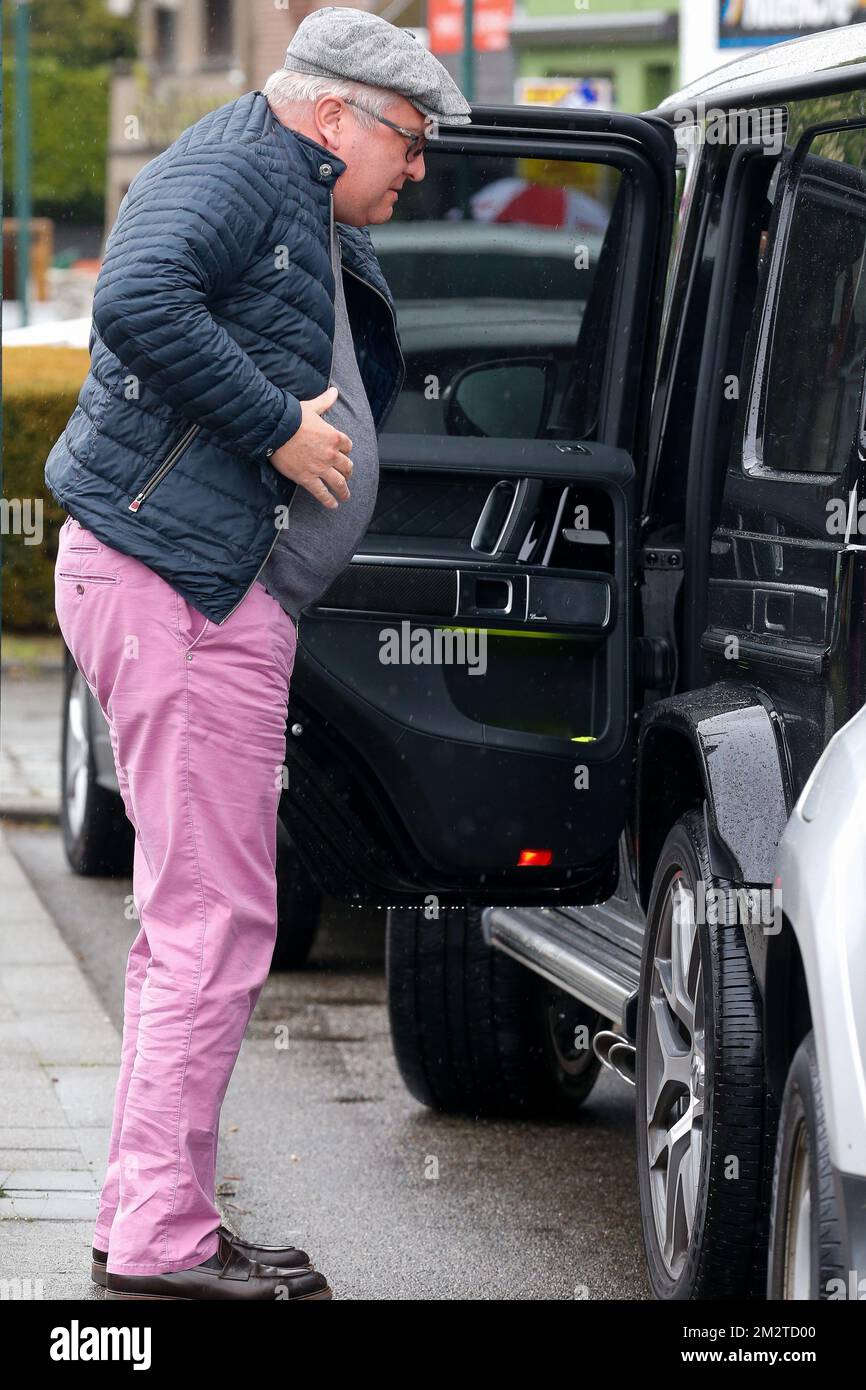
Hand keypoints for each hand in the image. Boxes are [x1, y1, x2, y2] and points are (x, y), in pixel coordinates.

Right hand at [268, 387, 351, 507]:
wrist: (275, 430)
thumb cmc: (292, 417)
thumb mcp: (312, 407)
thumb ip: (325, 402)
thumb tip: (334, 391)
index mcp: (335, 436)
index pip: (348, 446)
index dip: (346, 450)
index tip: (343, 453)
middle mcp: (331, 454)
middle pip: (347, 467)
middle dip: (348, 472)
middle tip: (346, 476)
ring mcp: (320, 468)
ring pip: (338, 483)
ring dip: (343, 491)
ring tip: (345, 496)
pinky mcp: (307, 478)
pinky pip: (322, 492)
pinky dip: (328, 500)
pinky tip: (332, 505)